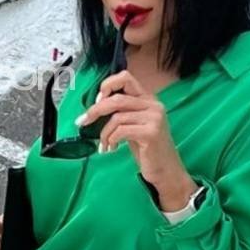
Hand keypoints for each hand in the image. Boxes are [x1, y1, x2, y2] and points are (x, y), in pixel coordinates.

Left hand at [75, 69, 196, 209]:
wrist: (166, 172)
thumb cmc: (148, 150)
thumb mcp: (134, 126)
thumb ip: (121, 113)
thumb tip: (95, 107)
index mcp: (148, 99)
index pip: (125, 78)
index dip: (107, 85)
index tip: (96, 100)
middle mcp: (153, 105)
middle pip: (116, 99)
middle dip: (95, 110)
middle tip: (83, 122)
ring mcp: (154, 118)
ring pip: (116, 117)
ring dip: (104, 133)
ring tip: (104, 145)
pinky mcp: (151, 133)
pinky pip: (121, 131)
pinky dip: (111, 140)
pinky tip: (111, 148)